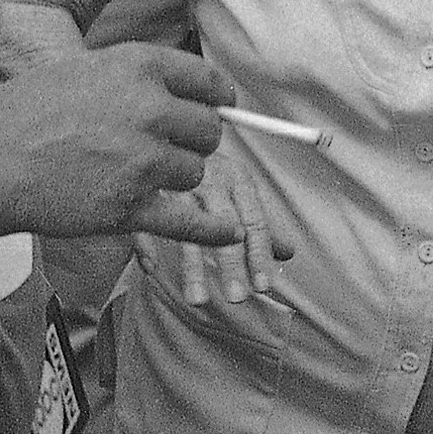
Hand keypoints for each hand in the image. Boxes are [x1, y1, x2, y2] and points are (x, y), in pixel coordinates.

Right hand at [0, 42, 244, 246]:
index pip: (209, 81)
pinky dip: (212, 230)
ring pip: (196, 174)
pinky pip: (189, 222)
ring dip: (177, 176)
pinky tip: (229, 231)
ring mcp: (142, 162)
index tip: (217, 107)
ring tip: (138, 173)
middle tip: (169, 145)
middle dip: (195, 140)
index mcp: (138, 67)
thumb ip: (134, 78)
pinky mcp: (130, 208)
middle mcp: (149, 110)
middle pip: (209, 131)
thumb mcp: (83, 69)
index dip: (217, 98)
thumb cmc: (24, 112)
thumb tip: (179, 92)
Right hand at [132, 143, 296, 305]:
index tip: (263, 285)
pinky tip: (151, 268)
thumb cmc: (210, 169)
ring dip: (192, 265)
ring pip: (186, 227)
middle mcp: (210, 180)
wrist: (172, 135)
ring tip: (198, 298)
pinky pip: (145, 220)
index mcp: (236, 179)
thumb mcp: (240, 190)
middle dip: (230, 263)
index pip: (254, 221)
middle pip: (223, 225)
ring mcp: (177, 185)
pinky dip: (146, 244)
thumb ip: (261, 223)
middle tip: (237, 296)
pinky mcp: (148, 190)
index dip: (259, 254)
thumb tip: (288, 252)